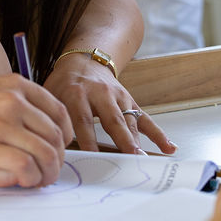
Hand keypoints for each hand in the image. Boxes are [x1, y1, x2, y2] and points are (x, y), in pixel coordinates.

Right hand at [0, 73, 72, 186]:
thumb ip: (13, 101)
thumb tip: (34, 126)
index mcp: (16, 86)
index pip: (58, 112)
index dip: (64, 135)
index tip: (59, 148)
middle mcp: (13, 102)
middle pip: (55, 136)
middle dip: (58, 158)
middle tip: (50, 170)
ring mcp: (0, 123)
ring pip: (46, 153)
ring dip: (48, 173)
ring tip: (39, 180)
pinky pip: (25, 167)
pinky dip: (31, 178)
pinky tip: (24, 181)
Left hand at [43, 52, 176, 154]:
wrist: (83, 60)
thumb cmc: (64, 84)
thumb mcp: (51, 95)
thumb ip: (52, 116)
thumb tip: (51, 147)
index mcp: (77, 94)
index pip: (82, 120)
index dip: (87, 140)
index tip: (91, 159)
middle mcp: (100, 94)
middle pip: (112, 120)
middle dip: (121, 140)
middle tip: (129, 158)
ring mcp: (118, 98)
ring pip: (130, 121)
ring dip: (138, 141)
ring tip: (144, 159)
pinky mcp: (130, 102)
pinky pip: (146, 119)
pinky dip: (158, 134)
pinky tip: (169, 148)